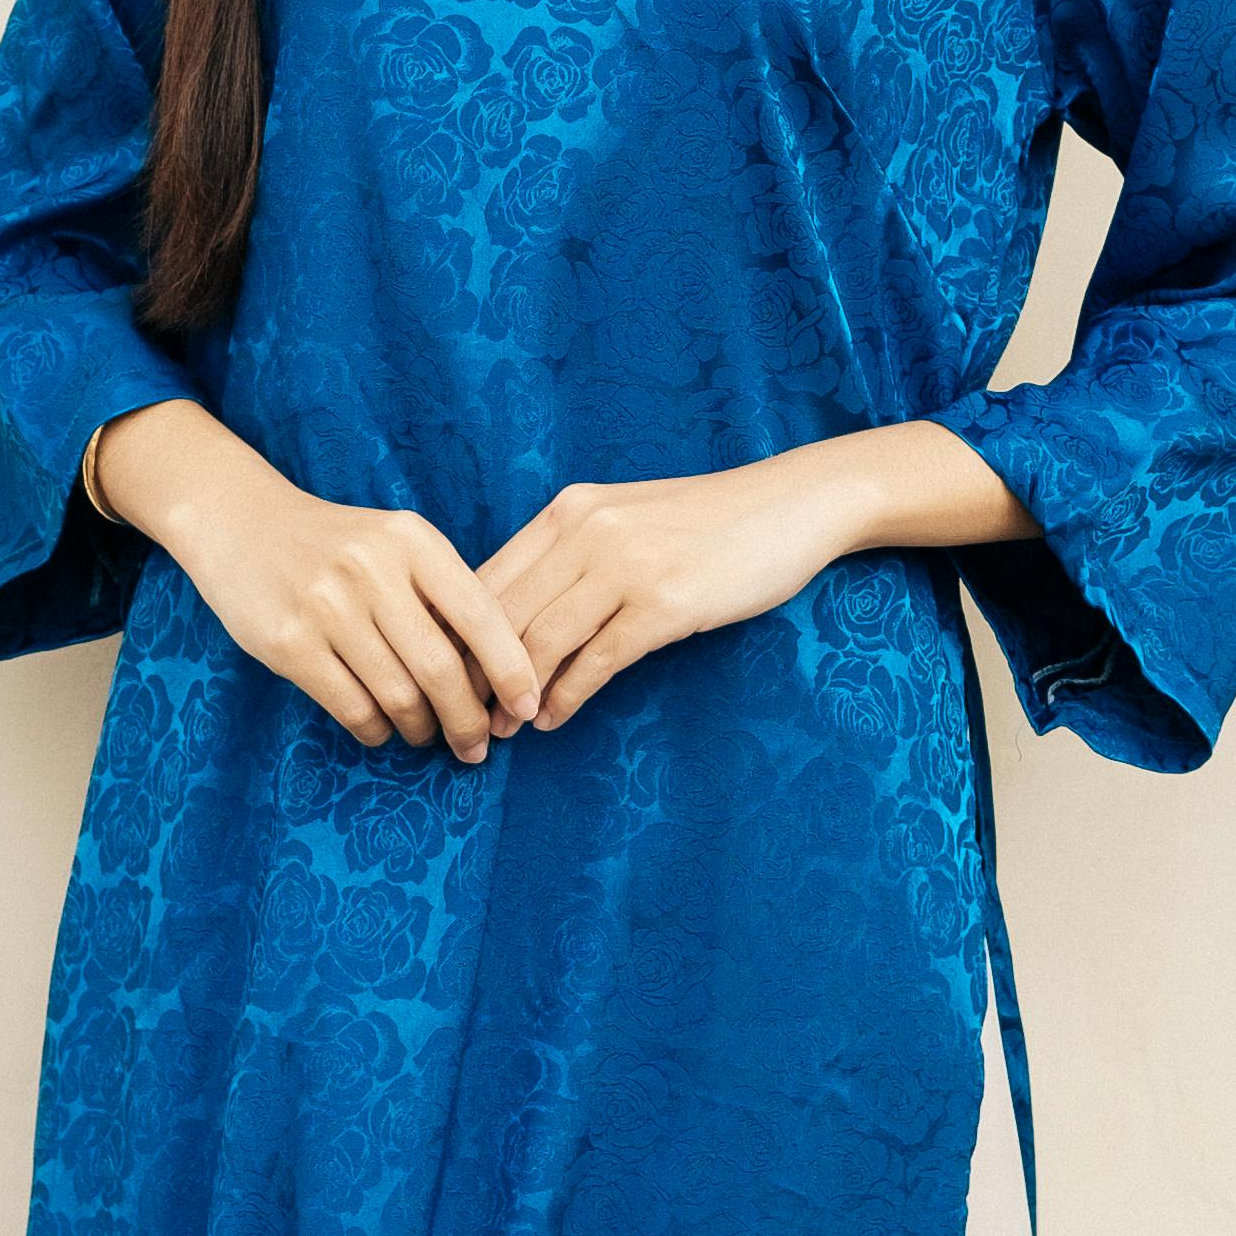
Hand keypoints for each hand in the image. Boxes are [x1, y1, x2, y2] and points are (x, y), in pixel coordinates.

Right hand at [85, 400, 538, 761]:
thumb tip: (498, 676)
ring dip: (421, 730)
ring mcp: (327, 607)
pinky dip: (376, 730)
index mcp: (413, 541)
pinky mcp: (289, 643)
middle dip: (468, 721)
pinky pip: (353, 709)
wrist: (242, 522)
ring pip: (399, 696)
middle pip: (442, 670)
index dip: (513, 672)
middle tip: (476, 746)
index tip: (528, 709)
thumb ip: (443, 595)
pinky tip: (380, 727)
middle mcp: (372, 569)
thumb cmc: (337, 544)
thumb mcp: (396, 546)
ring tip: (425, 734)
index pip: (482, 617)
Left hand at [479, 432, 1007, 727]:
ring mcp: (625, 566)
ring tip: (502, 729)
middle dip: (475, 675)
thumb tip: (515, 620)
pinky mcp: (665, 604)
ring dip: (514, 696)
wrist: (791, 505)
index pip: (485, 578)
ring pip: (541, 642)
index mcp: (567, 511)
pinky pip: (597, 662)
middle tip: (461, 720)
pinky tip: (554, 721)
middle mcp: (585, 532)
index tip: (444, 679)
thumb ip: (571, 557)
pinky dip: (566, 698)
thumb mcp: (626, 520)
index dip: (456, 636)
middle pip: (502, 615)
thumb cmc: (706, 521)